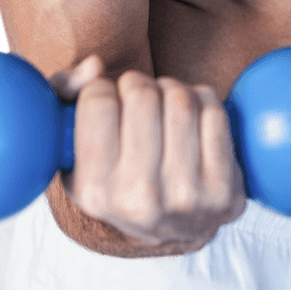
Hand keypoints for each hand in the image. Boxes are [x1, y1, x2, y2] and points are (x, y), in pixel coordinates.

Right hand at [50, 55, 246, 251]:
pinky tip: (191, 119)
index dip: (102, 89)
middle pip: (142, 94)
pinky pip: (213, 111)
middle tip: (138, 101)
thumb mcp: (73, 144)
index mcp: (94, 191)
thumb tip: (95, 65)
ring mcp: (186, 198)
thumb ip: (65, 93)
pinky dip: (202, 101)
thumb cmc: (115, 170)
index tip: (107, 101)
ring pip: (180, 97)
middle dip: (138, 85)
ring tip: (163, 107)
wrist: (169, 225)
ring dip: (170, 89)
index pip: (98, 100)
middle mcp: (139, 199)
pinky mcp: (225, 191)